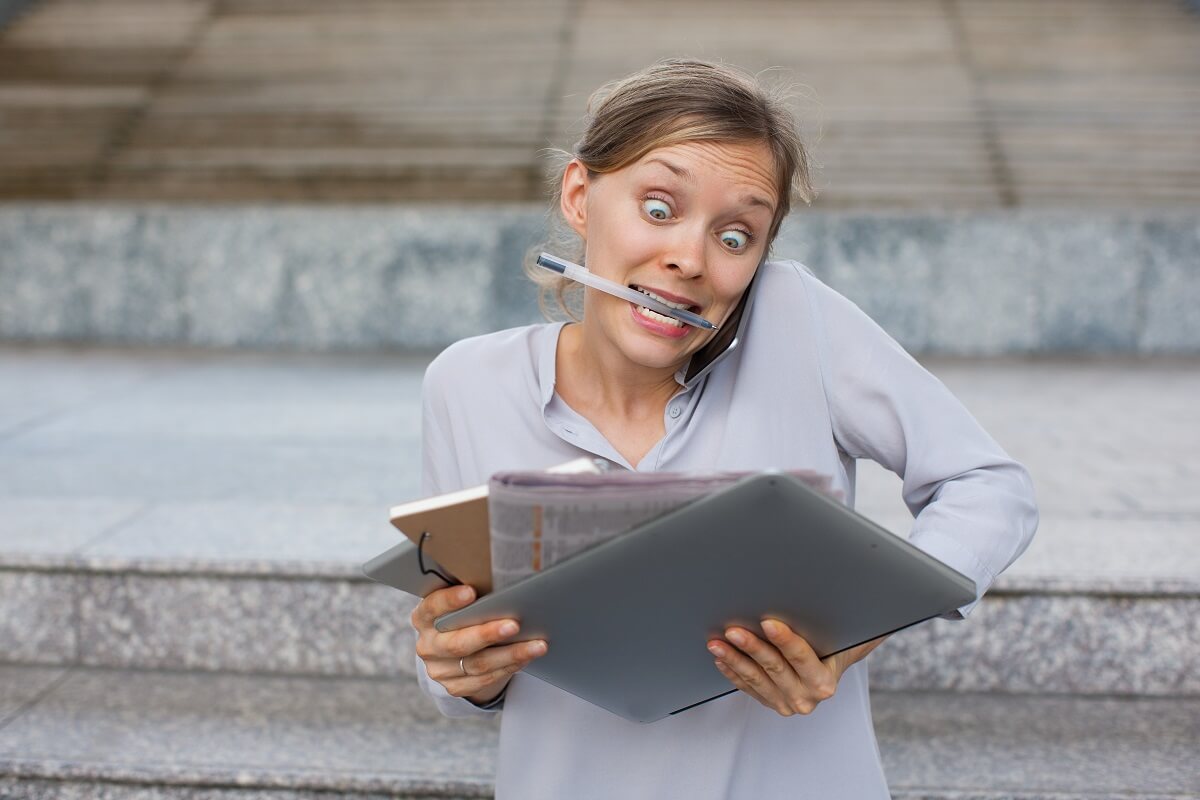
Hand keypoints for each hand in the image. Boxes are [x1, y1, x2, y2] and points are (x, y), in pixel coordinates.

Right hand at [411, 584, 548, 705]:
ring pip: (478, 665)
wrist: (453, 649)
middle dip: (488, 634)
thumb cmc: (463, 614)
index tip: (471, 592)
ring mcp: (439, 670)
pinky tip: (526, 657)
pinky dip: (509, 667)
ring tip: (537, 645)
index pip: (432, 607)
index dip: (450, 600)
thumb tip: (505, 581)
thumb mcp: (459, 602)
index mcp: (423, 618)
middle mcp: (427, 646)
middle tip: (515, 625)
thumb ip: (471, 594)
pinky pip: (485, 679)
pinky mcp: (454, 687)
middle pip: (457, 643)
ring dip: (511, 654)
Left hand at [707, 620, 887, 716]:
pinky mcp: (771, 703)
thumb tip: (845, 586)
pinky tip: (720, 656)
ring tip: (717, 642)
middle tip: (733, 630)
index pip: (802, 656)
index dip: (784, 639)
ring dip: (734, 659)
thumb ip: (837, 619)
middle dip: (752, 647)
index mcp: (825, 681)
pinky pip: (746, 687)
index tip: (767, 622)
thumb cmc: (834, 643)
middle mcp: (807, 697)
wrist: (829, 667)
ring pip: (755, 678)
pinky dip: (731, 671)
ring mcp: (787, 703)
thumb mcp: (841, 634)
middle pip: (774, 668)